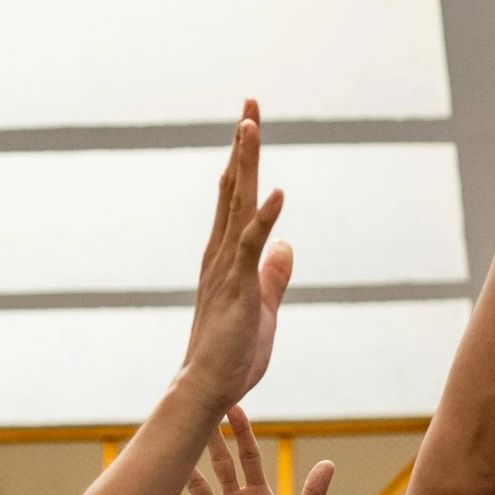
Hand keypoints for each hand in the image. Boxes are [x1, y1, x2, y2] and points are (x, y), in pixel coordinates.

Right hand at [179, 101, 292, 409]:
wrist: (207, 389)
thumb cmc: (231, 357)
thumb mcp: (262, 307)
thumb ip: (274, 275)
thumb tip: (287, 245)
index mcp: (225, 257)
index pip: (236, 200)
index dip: (243, 162)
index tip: (249, 125)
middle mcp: (220, 254)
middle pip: (234, 189)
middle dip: (243, 146)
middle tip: (250, 105)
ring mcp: (227, 268)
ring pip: (238, 206)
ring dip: (246, 165)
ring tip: (250, 125)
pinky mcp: (237, 287)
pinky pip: (252, 245)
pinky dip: (266, 218)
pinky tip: (279, 192)